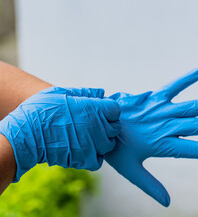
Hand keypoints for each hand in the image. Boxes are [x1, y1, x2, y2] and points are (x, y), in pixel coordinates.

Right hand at [0, 87, 120, 181]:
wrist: (27, 134)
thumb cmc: (42, 110)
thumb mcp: (63, 93)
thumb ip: (86, 93)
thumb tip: (101, 93)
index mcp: (96, 109)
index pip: (115, 110)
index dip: (108, 110)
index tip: (99, 111)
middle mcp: (99, 127)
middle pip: (115, 127)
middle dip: (107, 125)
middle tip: (92, 125)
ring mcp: (94, 145)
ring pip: (109, 144)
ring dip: (102, 141)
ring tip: (88, 138)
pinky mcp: (85, 159)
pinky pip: (99, 160)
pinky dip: (95, 157)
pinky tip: (85, 150)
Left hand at [105, 67, 197, 206]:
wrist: (99, 124)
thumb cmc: (116, 149)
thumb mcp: (132, 171)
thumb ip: (151, 186)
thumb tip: (167, 204)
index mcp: (162, 144)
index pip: (195, 149)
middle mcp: (166, 126)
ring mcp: (162, 109)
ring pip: (193, 106)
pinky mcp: (156, 97)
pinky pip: (174, 86)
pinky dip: (188, 78)